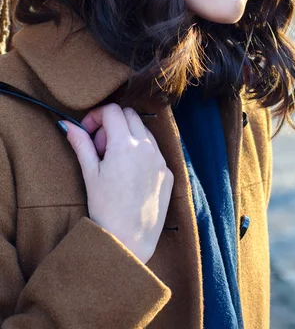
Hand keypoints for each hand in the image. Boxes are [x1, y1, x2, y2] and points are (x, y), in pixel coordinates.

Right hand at [62, 103, 173, 263]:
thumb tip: (68, 125)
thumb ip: (81, 144)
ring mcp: (161, 160)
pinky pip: (155, 151)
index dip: (96, 116)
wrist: (129, 241)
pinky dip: (141, 152)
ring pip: (144, 131)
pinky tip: (129, 174)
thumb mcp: (90, 174)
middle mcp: (147, 147)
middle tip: (99, 147)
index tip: (87, 131)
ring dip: (128, 135)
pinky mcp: (168, 173)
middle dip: (112, 123)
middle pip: (130, 115)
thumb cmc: (105, 209)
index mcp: (125, 144)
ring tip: (114, 161)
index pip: (112, 110)